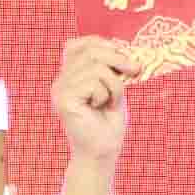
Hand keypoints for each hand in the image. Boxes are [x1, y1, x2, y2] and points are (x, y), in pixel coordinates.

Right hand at [52, 36, 131, 164]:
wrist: (102, 151)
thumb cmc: (108, 121)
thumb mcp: (113, 86)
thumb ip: (111, 66)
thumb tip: (124, 47)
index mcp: (68, 76)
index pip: (78, 44)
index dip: (102, 43)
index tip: (124, 55)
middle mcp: (60, 81)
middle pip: (90, 51)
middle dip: (118, 58)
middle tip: (135, 70)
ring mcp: (59, 90)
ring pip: (96, 67)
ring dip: (115, 83)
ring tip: (112, 100)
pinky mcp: (64, 100)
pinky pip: (94, 82)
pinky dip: (107, 93)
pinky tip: (101, 107)